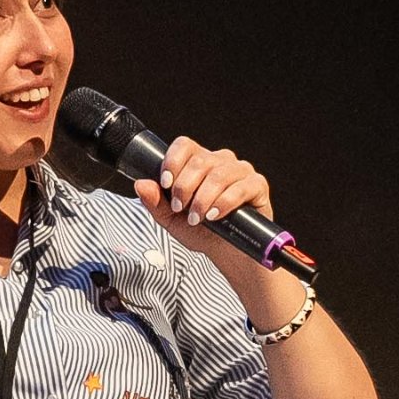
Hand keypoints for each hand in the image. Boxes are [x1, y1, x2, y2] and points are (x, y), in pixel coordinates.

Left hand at [138, 137, 276, 271]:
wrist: (227, 253)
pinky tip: (215, 216)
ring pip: (218, 174)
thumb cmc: (202, 231)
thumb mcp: (171, 220)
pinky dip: (224, 203)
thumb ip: (155, 203)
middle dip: (184, 187)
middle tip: (180, 209)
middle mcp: (221, 161)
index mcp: (199, 162)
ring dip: (202, 199)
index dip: (172, 162)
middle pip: (199, 160)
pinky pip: (241, 187)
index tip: (166, 185)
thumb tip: (141, 184)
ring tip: (197, 218)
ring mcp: (241, 171)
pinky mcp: (257, 185)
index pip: (184, 145)